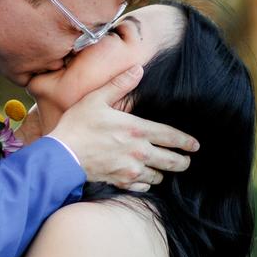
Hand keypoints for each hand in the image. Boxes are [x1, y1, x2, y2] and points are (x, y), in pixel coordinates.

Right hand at [53, 65, 197, 190]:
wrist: (62, 156)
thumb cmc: (78, 126)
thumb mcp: (97, 99)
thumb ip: (120, 85)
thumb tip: (137, 70)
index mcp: (137, 130)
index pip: (170, 137)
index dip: (186, 142)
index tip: (195, 146)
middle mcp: (139, 152)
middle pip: (171, 161)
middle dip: (182, 162)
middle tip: (186, 162)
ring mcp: (130, 170)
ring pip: (157, 176)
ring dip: (162, 173)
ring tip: (162, 170)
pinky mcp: (120, 182)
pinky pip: (142, 187)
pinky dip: (145, 184)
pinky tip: (143, 179)